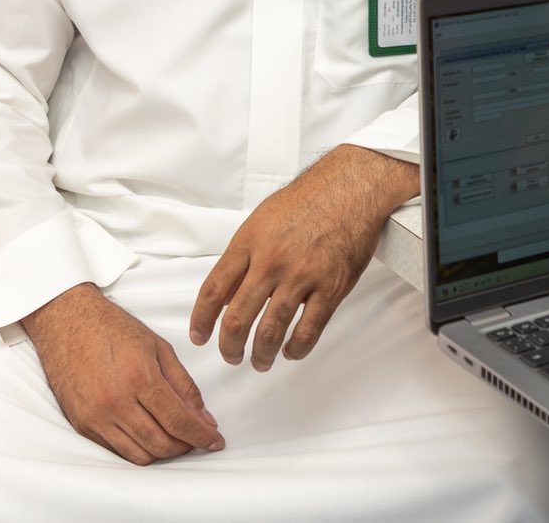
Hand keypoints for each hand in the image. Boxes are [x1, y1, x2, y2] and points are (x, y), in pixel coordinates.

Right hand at [21, 282, 224, 463]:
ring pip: (140, 454)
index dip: (201, 436)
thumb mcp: (159, 347)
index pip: (179, 421)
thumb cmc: (112, 328)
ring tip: (177, 438)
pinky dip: (139, 449)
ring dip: (164, 452)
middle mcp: (116, 402)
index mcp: (139, 378)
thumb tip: (203, 417)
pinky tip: (150, 436)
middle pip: (161, 443)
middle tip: (198, 438)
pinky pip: (117, 450)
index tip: (215, 441)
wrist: (66, 322)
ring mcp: (96, 417)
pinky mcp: (82, 424)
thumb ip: (183, 385)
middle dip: (186, 446)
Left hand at [190, 145, 416, 370]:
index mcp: (249, 242)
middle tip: (230, 356)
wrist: (350, 187)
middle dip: (229, 347)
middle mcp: (271, 261)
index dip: (201, 320)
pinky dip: (296, 349)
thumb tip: (227, 293)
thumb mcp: (261, 220)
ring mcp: (301, 276)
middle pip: (238, 318)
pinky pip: (308, 330)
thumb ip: (243, 256)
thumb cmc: (307, 200)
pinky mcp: (330, 287)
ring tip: (259, 361)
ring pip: (271, 331)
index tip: (199, 336)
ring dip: (261, 354)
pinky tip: (290, 351)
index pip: (214, 290)